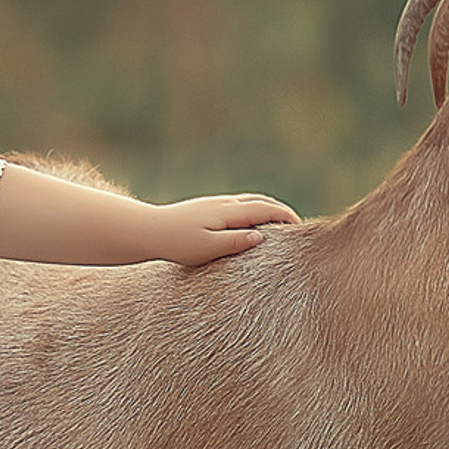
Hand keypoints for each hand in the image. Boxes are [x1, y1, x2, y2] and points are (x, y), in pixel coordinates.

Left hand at [153, 193, 297, 265]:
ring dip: (268, 208)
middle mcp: (223, 203)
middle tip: (296, 226)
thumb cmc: (177, 243)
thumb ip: (235, 242)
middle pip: (260, 201)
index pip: (264, 210)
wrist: (148, 230)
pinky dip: (254, 209)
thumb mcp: (207, 248)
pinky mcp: (207, 208)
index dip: (285, 217)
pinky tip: (252, 222)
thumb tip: (261, 238)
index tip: (301, 228)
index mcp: (227, 212)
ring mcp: (215, 204)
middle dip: (281, 211)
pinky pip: (239, 204)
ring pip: (249, 200)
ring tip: (280, 222)